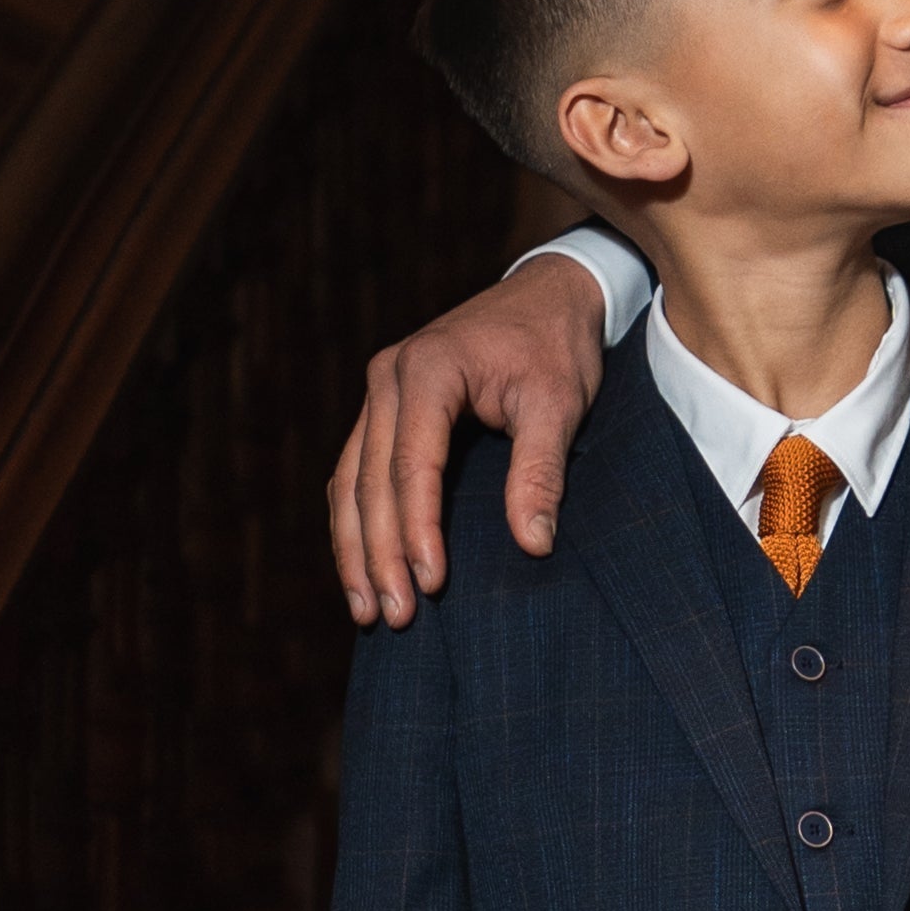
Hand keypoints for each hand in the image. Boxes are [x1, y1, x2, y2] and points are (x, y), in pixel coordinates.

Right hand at [327, 251, 614, 627]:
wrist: (548, 294)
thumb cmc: (558, 346)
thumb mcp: (560, 403)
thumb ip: (541, 471)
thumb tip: (533, 545)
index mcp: (430, 369)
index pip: (412, 464)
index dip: (417, 530)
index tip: (432, 585)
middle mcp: (389, 378)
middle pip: (371, 480)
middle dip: (378, 554)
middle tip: (394, 615)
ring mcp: (380, 392)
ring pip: (350, 481)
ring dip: (355, 548)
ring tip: (366, 611)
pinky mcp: (384, 408)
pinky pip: (356, 472)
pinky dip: (357, 522)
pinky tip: (363, 568)